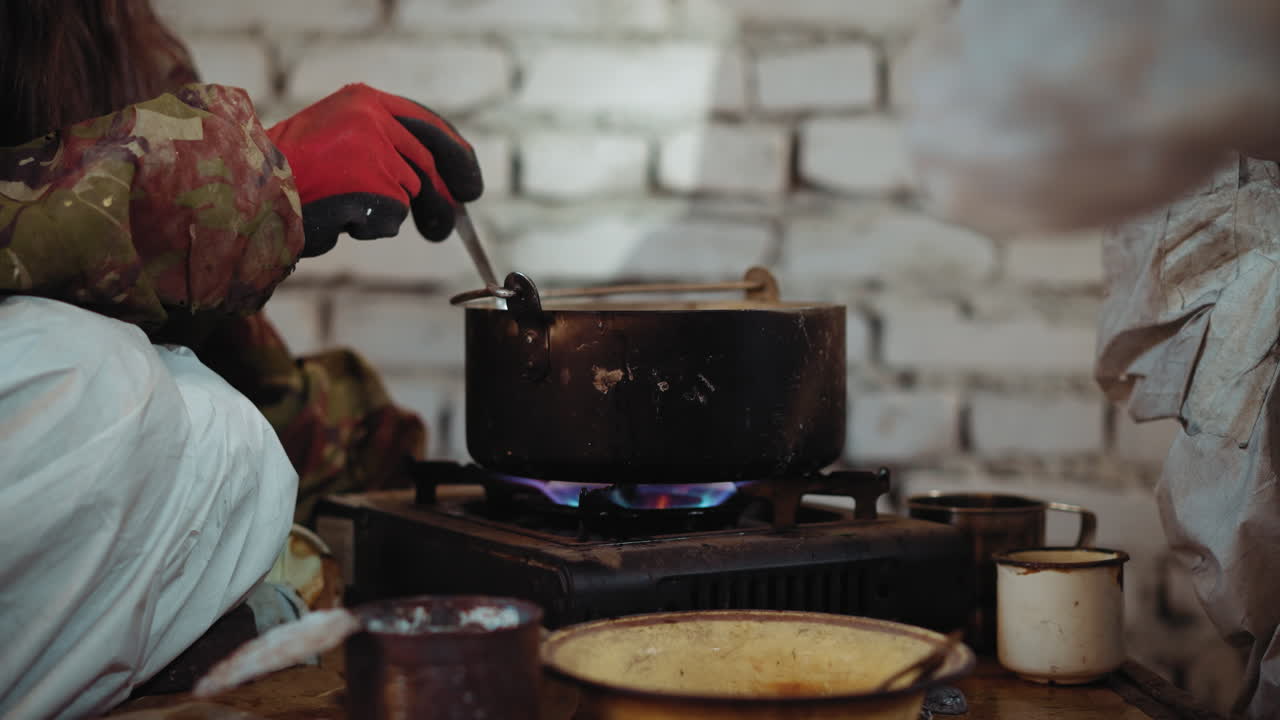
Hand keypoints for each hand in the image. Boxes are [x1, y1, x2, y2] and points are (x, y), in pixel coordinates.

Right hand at [266, 84, 482, 256]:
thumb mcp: (337, 140)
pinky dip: (372, 228)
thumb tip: (432, 182)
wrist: (247, 188)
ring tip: (347, 212)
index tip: (469, 184)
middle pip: (426, 165)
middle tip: (446, 227)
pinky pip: (392, 218)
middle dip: (440, 200)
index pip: (428, 126)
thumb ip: (382, 147)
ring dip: (387, 214)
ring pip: (408, 194)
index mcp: (364, 101)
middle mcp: (373, 119)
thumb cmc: (287, 173)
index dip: (456, 156)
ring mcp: (374, 151)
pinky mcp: (371, 184)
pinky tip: (340, 219)